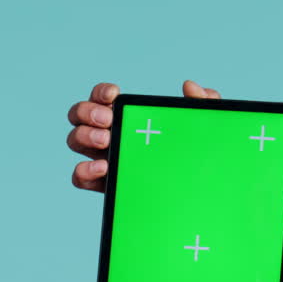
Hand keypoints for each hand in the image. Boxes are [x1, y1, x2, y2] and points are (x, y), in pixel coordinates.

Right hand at [67, 80, 220, 191]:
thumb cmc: (199, 157)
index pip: (103, 98)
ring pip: (76, 141)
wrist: (204, 195)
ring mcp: (106, 160)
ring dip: (84, 136)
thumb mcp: (206, 130)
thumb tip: (189, 86)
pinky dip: (83, 170)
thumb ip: (204, 104)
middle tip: (110, 120)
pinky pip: (80, 178)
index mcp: (129, 119)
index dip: (101, 92)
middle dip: (87, 112)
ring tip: (108, 140)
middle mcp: (112, 136)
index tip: (116, 95)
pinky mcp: (106, 186)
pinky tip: (103, 168)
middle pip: (79, 116)